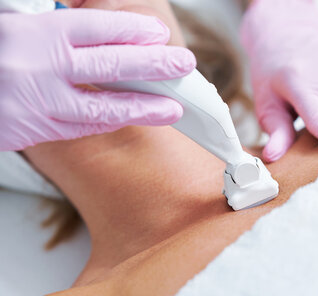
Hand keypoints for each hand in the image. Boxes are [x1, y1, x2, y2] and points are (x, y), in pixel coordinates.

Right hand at [0, 9, 195, 150]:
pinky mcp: (30, 131)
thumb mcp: (14, 25)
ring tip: (174, 107)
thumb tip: (102, 31)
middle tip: (184, 64)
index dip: (132, 30)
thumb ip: (54, 26)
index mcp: (32, 32)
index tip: (159, 34)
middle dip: (152, 65)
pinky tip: (134, 118)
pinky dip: (110, 121)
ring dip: (141, 107)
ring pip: (101, 107)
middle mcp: (36, 66)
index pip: (96, 29)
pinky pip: (79, 127)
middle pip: (108, 65)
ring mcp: (35, 102)